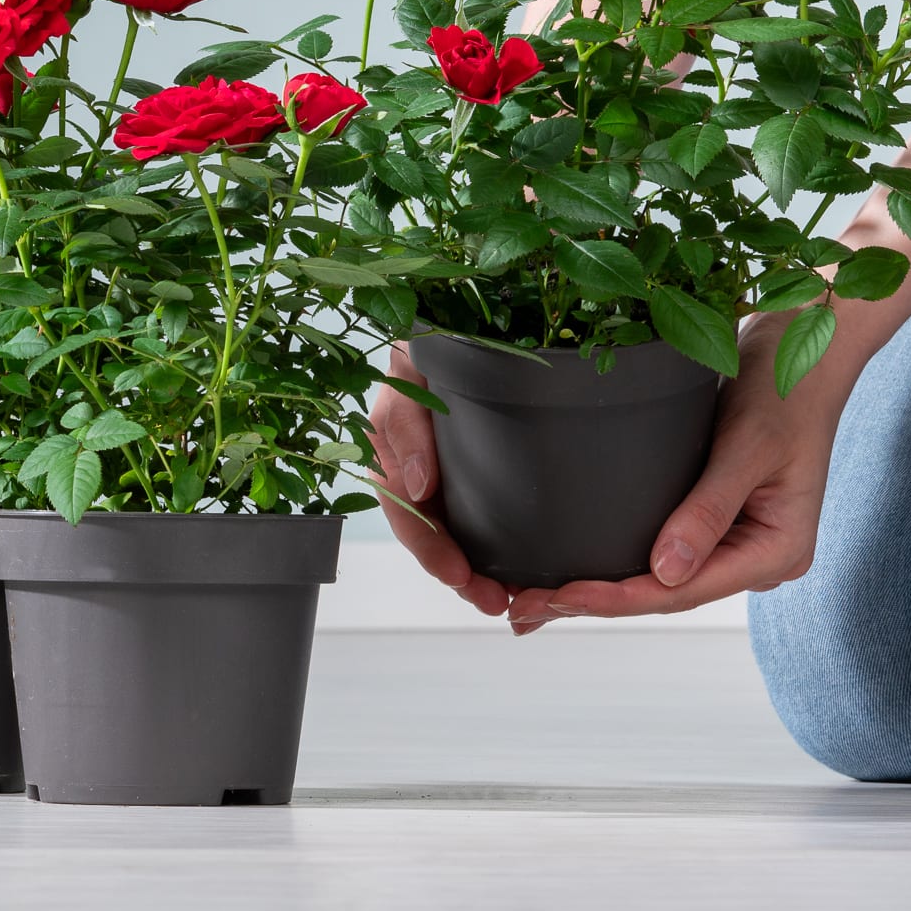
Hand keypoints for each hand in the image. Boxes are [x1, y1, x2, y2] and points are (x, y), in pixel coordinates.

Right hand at [368, 343, 512, 617]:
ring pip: (454, 532)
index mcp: (393, 441)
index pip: (404, 510)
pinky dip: (494, 548)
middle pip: (430, 532)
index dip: (429, 548)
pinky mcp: (476, 464)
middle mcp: (415, 459)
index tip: (460, 575)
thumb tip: (416, 487)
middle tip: (494, 602)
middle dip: (459, 575)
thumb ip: (403, 422)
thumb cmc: (435, 333)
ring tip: (509, 601)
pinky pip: (479, 515)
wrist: (471, 308)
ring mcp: (443, 464)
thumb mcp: (409, 367)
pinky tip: (516, 570)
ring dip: (476, 572)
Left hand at [507, 312, 847, 631]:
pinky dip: (621, 560)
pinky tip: (577, 570)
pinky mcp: (716, 517)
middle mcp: (758, 555)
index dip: (619, 598)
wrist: (803, 349)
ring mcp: (738, 539)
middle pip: (667, 592)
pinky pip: (663, 549)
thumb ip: (708, 509)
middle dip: (596, 603)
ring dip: (601, 589)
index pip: (685, 589)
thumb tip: (665, 571)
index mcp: (777, 550)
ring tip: (534, 603)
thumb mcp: (746, 446)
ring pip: (660, 577)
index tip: (562, 597)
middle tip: (525, 611)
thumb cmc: (784, 388)